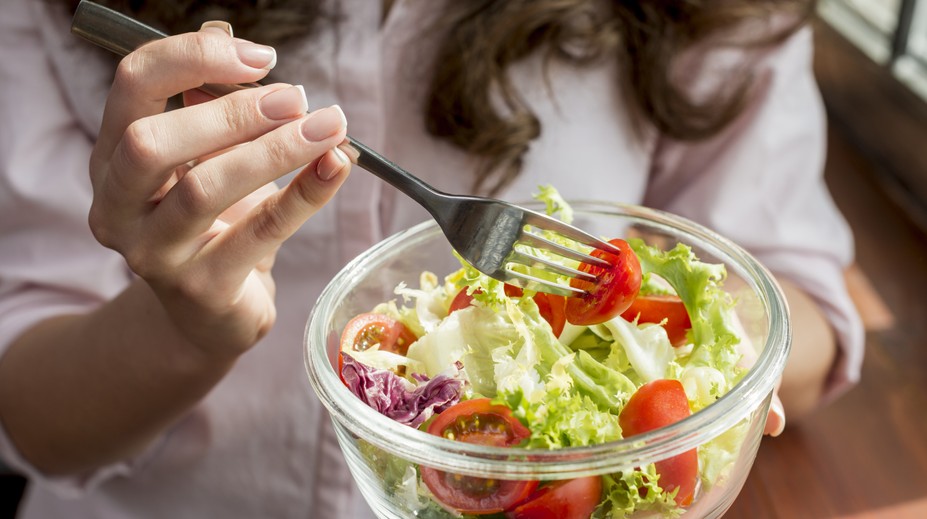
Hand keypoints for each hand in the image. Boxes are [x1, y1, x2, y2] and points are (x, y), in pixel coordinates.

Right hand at [87, 23, 350, 359]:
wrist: (210, 314)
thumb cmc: (212, 225)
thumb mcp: (207, 158)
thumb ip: (211, 101)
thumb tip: (230, 36)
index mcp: (112, 159)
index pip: (133, 86)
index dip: (194, 59)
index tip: (261, 57)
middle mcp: (117, 207)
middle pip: (152, 141)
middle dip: (232, 111)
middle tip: (297, 97)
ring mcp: (154, 254)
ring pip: (204, 190)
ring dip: (274, 150)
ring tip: (329, 127)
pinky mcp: (201, 289)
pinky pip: (260, 233)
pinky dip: (305, 194)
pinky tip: (337, 165)